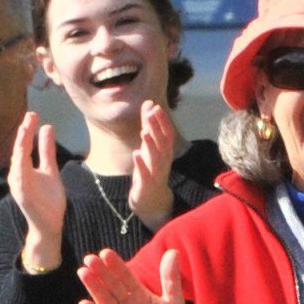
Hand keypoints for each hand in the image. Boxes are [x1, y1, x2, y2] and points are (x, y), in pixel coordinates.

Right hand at [11, 115, 70, 272]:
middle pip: (19, 149)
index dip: (27, 129)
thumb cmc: (48, 199)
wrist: (50, 224)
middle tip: (30, 115)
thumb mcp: (50, 170)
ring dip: (20, 145)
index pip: (24, 144)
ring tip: (25, 129)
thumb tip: (46, 127)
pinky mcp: (22, 196)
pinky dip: (20, 167)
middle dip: (23, 132)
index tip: (33, 114)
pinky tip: (22, 155)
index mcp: (22, 168)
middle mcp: (17, 175)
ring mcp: (18, 185)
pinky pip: (19, 179)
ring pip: (17, 161)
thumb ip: (46, 151)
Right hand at [79, 243, 188, 303]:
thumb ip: (171, 278)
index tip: (105, 253)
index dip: (115, 265)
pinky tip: (84, 303)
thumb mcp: (174, 301)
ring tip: (83, 273)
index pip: (125, 277)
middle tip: (89, 259)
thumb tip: (173, 251)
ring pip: (105, 301)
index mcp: (138, 294)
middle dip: (100, 273)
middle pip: (111, 286)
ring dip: (94, 288)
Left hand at [125, 96, 180, 232]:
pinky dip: (141, 164)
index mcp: (165, 151)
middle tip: (151, 114)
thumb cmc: (150, 169)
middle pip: (162, 142)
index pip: (168, 133)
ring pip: (155, 157)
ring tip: (144, 131)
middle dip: (157, 128)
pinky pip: (145, 174)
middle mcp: (164, 161)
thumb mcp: (149, 146)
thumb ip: (149, 125)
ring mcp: (156, 173)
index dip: (163, 120)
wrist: (152, 200)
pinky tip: (135, 154)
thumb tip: (149, 103)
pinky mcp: (147, 184)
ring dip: (150, 144)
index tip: (156, 107)